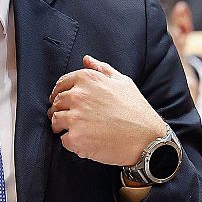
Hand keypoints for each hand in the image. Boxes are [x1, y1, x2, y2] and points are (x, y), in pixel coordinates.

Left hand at [49, 55, 165, 166]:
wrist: (146, 139)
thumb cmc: (137, 110)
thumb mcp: (123, 82)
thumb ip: (102, 69)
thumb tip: (86, 59)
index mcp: (87, 79)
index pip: (61, 84)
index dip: (60, 94)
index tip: (63, 101)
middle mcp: (78, 96)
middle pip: (56, 103)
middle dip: (60, 110)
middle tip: (72, 119)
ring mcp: (75, 118)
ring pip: (55, 121)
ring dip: (62, 126)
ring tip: (77, 131)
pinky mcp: (75, 138)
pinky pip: (63, 140)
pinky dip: (71, 142)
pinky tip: (85, 141)